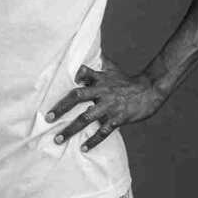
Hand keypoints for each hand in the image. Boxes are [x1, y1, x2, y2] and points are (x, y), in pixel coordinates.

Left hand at [45, 58, 164, 150]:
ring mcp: (109, 107)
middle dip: (61, 108)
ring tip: (58, 139)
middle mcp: (102, 92)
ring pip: (86, 118)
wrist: (149, 91)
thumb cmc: (126, 80)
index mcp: (100, 79)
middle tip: (47, 118)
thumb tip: (86, 49)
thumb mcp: (111, 68)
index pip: (84, 74)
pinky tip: (82, 148)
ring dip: (70, 130)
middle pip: (78, 97)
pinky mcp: (117, 119)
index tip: (65, 82)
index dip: (75, 76)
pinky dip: (92, 141)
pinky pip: (102, 132)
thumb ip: (97, 62)